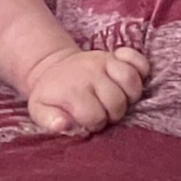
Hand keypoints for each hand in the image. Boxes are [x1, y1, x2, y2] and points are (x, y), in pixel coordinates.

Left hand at [25, 44, 146, 133]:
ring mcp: (105, 61)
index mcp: (73, 90)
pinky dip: (141, 71)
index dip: (94, 124)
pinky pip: (139, 61)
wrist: (54, 70)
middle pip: (117, 101)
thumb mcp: (39, 110)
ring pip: (131, 80)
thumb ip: (49, 120)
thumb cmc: (50, 96)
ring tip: (120, 101)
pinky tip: (129, 82)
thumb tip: (63, 125)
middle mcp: (91, 73)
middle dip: (113, 114)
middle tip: (104, 112)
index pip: (96, 116)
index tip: (88, 121)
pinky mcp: (116, 55)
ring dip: (130, 96)